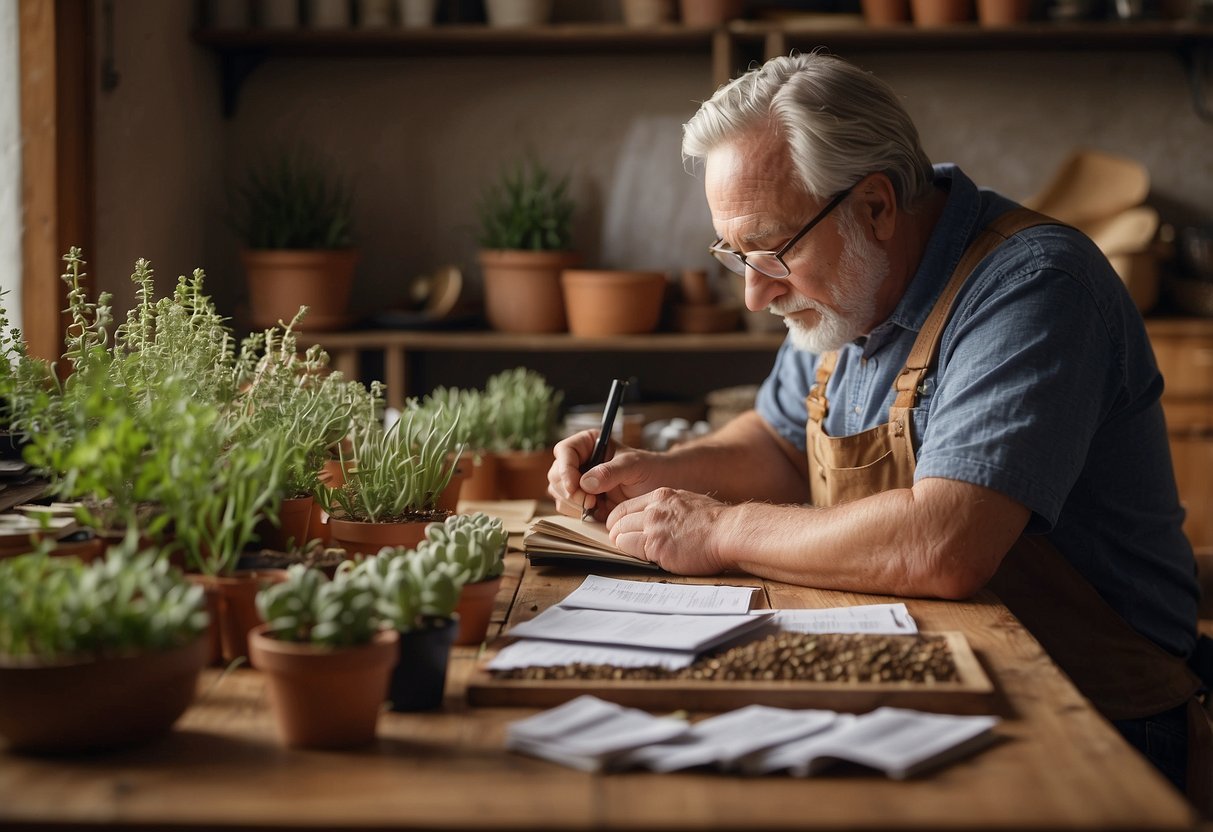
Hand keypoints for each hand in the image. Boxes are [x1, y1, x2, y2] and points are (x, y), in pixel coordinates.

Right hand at [547, 430, 661, 519]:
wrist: (659, 489)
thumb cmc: (650, 470)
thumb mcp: (634, 467)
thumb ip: (611, 472)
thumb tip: (585, 483)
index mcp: (588, 443)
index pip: (564, 451)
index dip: (565, 469)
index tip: (574, 487)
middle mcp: (579, 461)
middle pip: (556, 474)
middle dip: (570, 491)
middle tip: (590, 502)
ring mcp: (578, 482)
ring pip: (558, 493)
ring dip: (573, 504)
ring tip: (597, 506)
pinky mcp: (581, 500)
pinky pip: (567, 508)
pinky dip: (578, 514)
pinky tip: (597, 512)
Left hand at [605, 487, 730, 574]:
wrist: (729, 532)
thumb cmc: (717, 522)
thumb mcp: (689, 503)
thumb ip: (671, 509)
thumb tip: (663, 520)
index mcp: (662, 496)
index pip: (627, 506)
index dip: (620, 520)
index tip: (620, 529)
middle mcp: (654, 509)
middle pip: (618, 519)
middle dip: (616, 532)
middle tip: (619, 543)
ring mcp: (653, 527)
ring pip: (619, 534)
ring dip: (621, 544)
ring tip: (629, 551)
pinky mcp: (656, 546)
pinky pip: (628, 548)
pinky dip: (628, 554)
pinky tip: (639, 557)